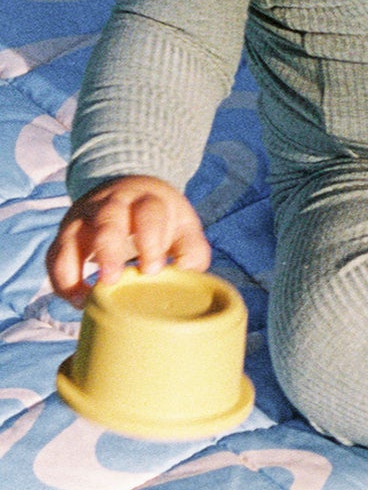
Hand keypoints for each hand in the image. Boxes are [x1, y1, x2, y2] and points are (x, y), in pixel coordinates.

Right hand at [46, 176, 210, 308]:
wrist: (132, 190)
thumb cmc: (162, 218)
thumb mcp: (184, 226)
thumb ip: (192, 251)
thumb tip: (185, 277)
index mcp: (147, 200)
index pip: (148, 215)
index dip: (149, 241)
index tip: (152, 270)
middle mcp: (112, 203)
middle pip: (107, 220)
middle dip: (107, 250)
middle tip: (112, 280)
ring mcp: (85, 216)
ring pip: (71, 236)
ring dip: (73, 268)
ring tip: (83, 299)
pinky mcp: (66, 231)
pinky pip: (54, 253)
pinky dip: (60, 278)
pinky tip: (74, 299)